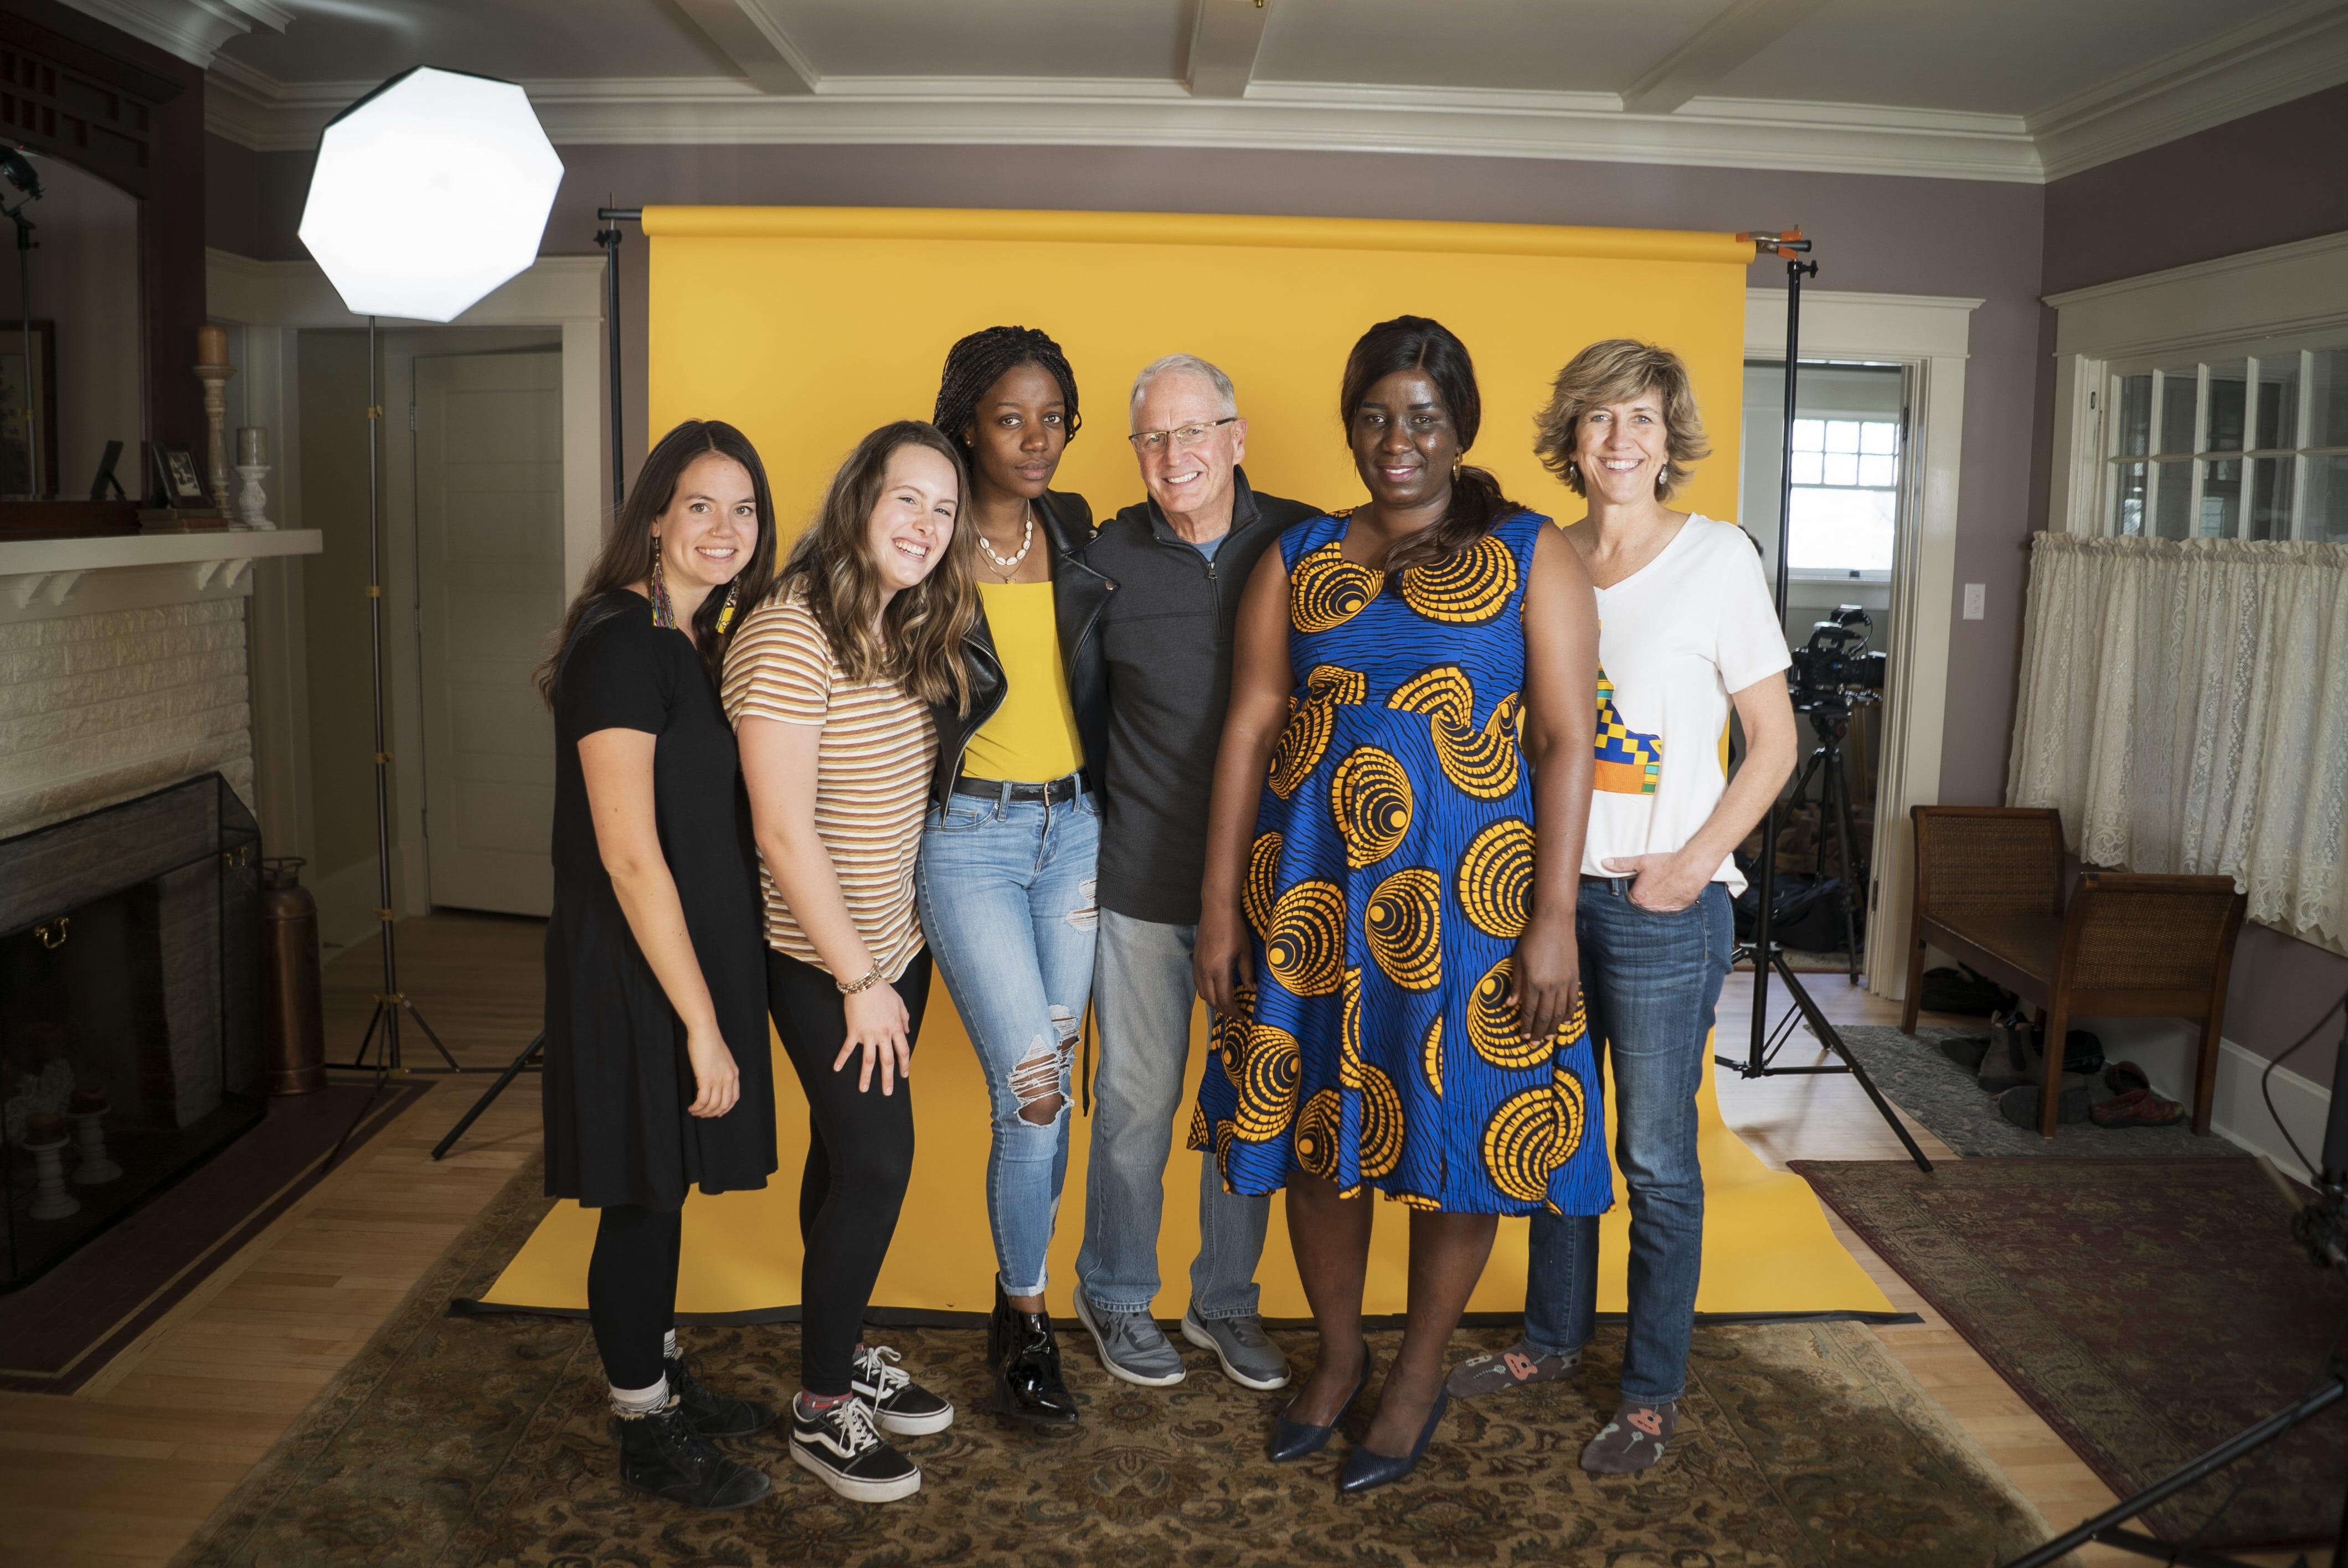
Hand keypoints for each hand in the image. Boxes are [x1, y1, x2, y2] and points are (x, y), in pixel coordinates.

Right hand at [683, 1023, 740, 1117]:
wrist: (705, 1032)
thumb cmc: (710, 1041)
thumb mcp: (722, 1058)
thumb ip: (721, 1070)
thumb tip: (714, 1079)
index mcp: (734, 1073)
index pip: (734, 1098)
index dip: (725, 1108)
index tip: (716, 1112)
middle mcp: (729, 1078)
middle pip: (724, 1105)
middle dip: (713, 1113)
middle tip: (703, 1114)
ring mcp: (718, 1079)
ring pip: (713, 1105)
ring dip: (703, 1112)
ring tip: (694, 1112)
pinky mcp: (706, 1079)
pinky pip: (702, 1101)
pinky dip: (697, 1107)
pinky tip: (691, 1107)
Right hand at [835, 979, 911, 1094]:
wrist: (865, 982)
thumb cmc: (882, 991)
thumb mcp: (900, 1003)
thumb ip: (905, 1018)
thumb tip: (908, 1031)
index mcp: (896, 1028)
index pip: (902, 1051)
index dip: (904, 1064)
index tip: (904, 1075)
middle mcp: (883, 1035)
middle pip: (887, 1061)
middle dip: (888, 1078)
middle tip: (887, 1092)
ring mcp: (868, 1035)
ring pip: (868, 1060)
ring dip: (865, 1076)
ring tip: (863, 1090)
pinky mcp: (854, 1031)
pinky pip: (847, 1048)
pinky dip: (841, 1059)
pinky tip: (836, 1069)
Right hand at [1193, 899, 1254, 1014]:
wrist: (1216, 911)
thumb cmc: (1235, 930)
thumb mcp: (1245, 952)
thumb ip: (1248, 973)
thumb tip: (1252, 990)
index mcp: (1219, 971)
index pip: (1225, 1000)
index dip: (1234, 1012)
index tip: (1243, 1016)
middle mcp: (1205, 972)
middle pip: (1212, 1001)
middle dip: (1224, 1010)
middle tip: (1236, 1013)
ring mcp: (1198, 967)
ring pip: (1202, 993)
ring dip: (1214, 1002)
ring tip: (1226, 1003)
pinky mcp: (1195, 961)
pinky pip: (1198, 983)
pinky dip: (1206, 992)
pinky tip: (1215, 989)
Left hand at [1510, 914, 1580, 1044]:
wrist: (1555, 922)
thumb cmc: (1531, 939)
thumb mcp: (1517, 960)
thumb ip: (1515, 985)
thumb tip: (1509, 1005)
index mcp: (1534, 982)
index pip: (1529, 1011)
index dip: (1526, 1026)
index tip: (1523, 1036)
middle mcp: (1550, 986)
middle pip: (1545, 1016)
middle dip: (1538, 1032)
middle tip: (1534, 1044)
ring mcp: (1565, 982)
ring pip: (1560, 1012)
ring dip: (1554, 1027)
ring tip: (1548, 1038)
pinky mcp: (1575, 977)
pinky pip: (1573, 1001)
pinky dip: (1570, 1014)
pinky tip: (1566, 1022)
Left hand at [1604, 851, 1709, 913]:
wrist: (1690, 868)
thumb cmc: (1666, 864)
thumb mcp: (1642, 862)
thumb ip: (1622, 864)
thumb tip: (1605, 863)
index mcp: (1638, 898)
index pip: (1628, 900)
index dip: (1632, 892)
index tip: (1638, 887)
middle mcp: (1648, 908)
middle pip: (1641, 907)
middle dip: (1644, 899)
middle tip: (1651, 889)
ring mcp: (1663, 912)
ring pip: (1654, 910)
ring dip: (1655, 903)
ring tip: (1660, 892)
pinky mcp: (1676, 912)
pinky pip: (1668, 912)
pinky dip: (1667, 905)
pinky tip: (1670, 896)